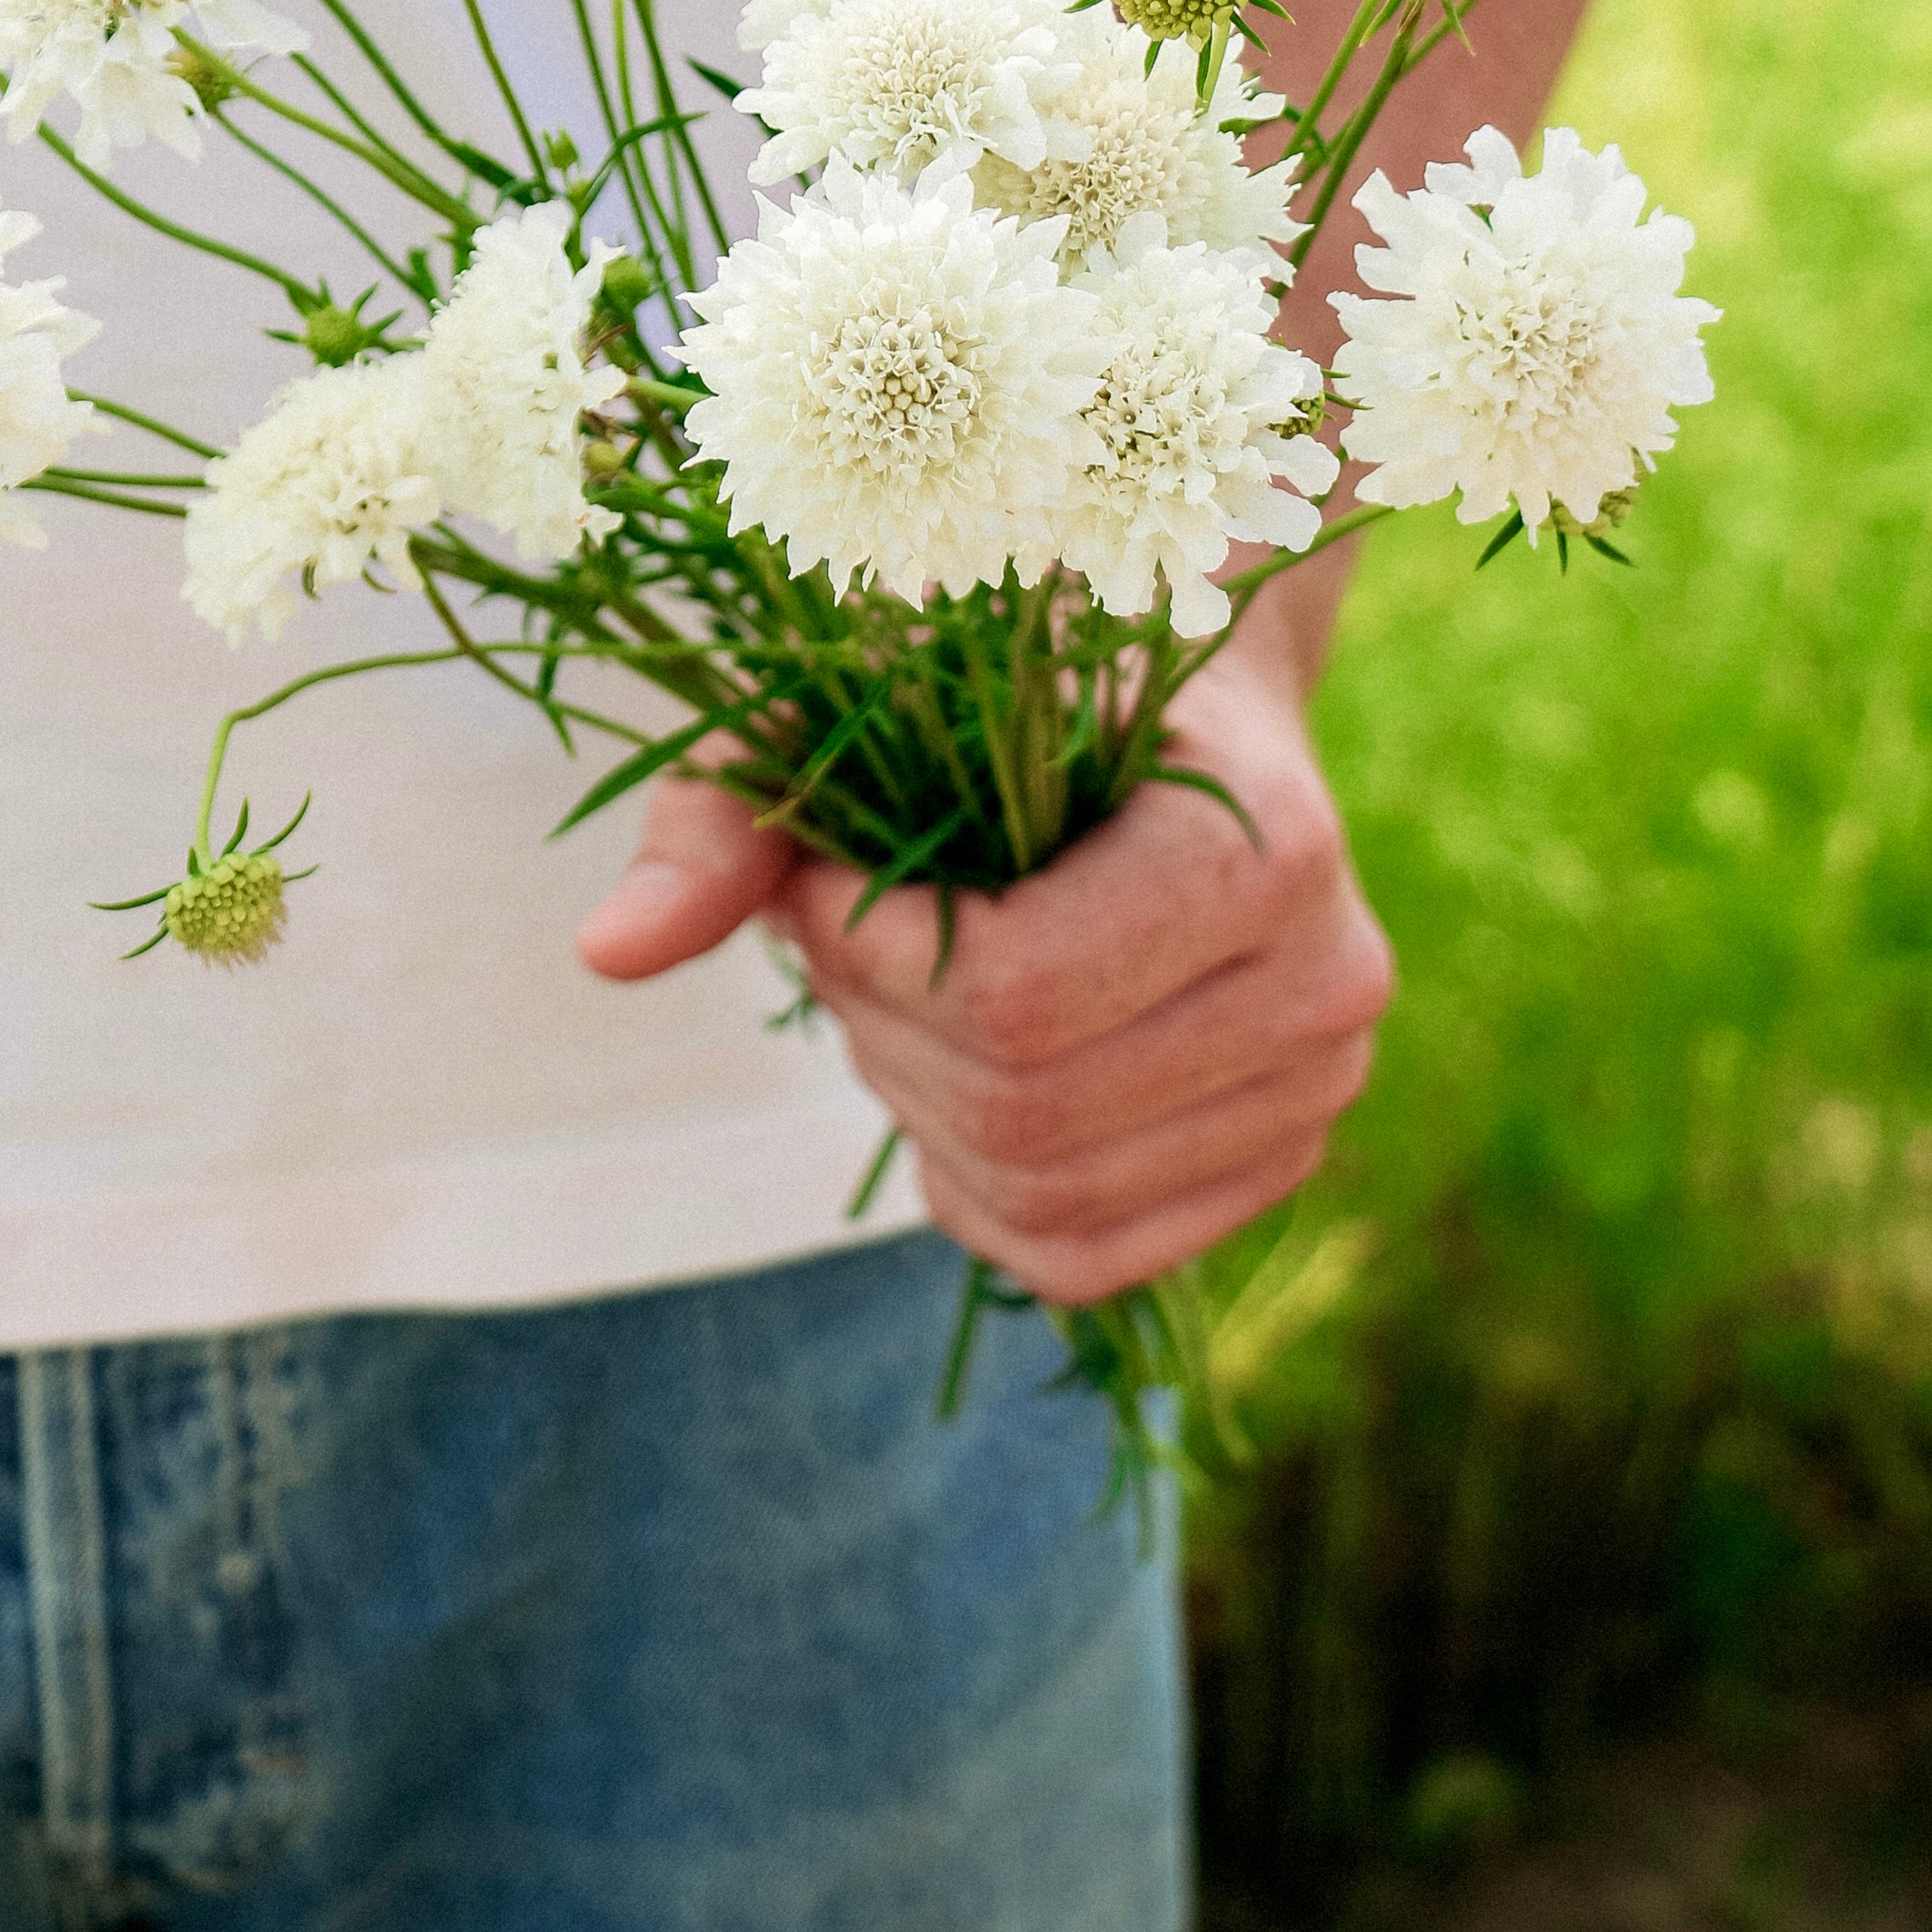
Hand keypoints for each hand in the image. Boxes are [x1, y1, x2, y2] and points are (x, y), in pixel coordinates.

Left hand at [578, 620, 1392, 1306]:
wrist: (1176, 702)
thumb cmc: (1010, 674)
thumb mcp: (862, 694)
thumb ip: (730, 812)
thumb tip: (604, 953)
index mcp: (1264, 844)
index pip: (1019, 998)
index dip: (868, 955)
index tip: (825, 871)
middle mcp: (1327, 984)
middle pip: (1022, 1111)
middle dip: (884, 1029)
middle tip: (854, 933)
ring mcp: (1318, 1089)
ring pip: (1047, 1199)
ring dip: (923, 1105)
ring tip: (915, 989)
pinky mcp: (1279, 1160)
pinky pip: (1087, 1256)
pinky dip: (979, 1191)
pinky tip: (953, 1083)